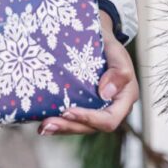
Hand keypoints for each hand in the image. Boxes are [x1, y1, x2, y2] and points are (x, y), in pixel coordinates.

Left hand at [37, 12, 138, 135]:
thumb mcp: (118, 53)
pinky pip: (75, 119)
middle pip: (92, 127)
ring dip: (62, 127)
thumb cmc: (110, 46)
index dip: (89, 118)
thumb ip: (119, 72)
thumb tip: (106, 94)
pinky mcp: (87, 105)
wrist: (99, 39)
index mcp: (124, 99)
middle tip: (47, 124)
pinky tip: (44, 123)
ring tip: (43, 128)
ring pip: (82, 126)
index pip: (109, 119)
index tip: (67, 111)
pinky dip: (61, 122)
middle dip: (69, 126)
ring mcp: (99, 109)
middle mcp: (112, 108)